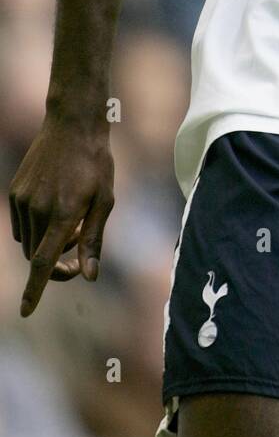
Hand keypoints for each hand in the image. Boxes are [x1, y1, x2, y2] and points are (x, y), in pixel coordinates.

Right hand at [8, 116, 114, 316]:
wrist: (72, 125)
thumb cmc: (96, 163)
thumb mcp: (105, 200)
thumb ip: (94, 240)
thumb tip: (88, 276)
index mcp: (63, 215)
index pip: (43, 263)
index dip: (35, 290)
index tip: (26, 311)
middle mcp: (37, 210)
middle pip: (38, 256)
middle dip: (56, 262)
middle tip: (79, 248)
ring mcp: (22, 200)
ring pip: (29, 242)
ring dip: (47, 243)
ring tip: (72, 219)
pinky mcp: (14, 191)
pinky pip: (22, 225)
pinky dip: (36, 228)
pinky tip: (56, 208)